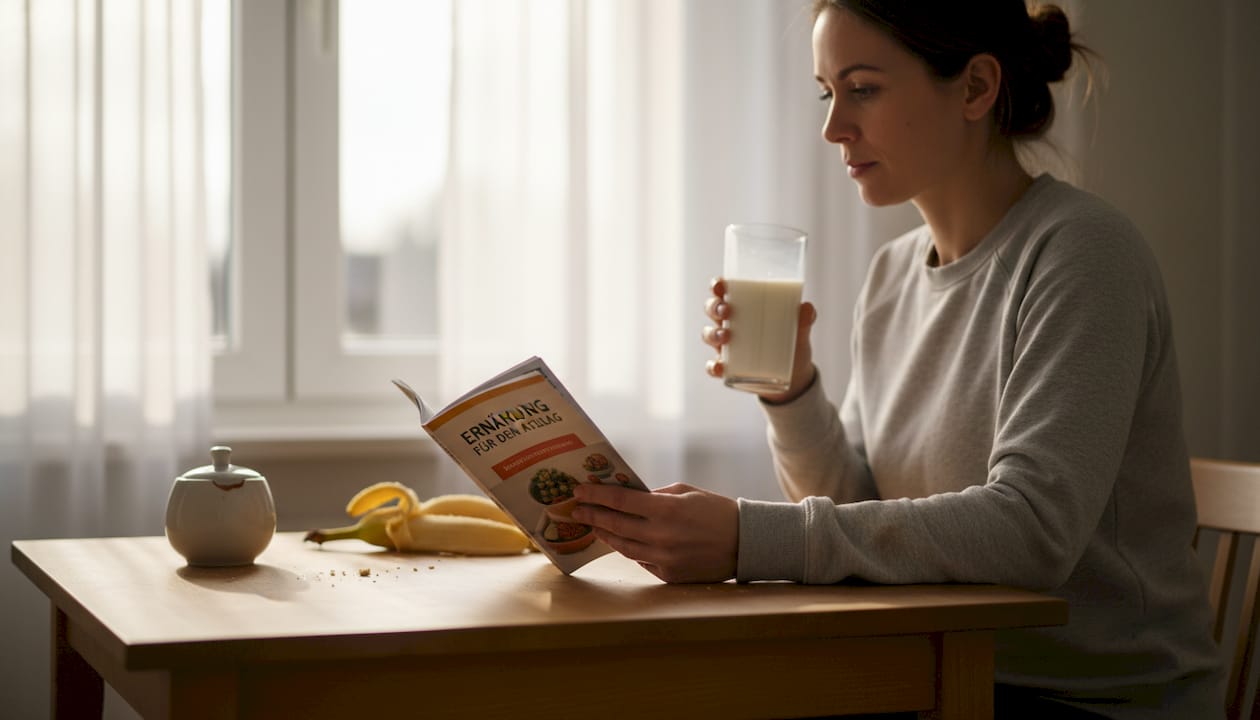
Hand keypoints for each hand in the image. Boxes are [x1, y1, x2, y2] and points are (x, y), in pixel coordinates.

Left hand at [570, 482, 737, 582]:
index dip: (596, 495)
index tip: (579, 491)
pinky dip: (628, 549)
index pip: (620, 501)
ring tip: (593, 526)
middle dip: (592, 515)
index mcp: (666, 510)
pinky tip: (618, 541)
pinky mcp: (668, 576)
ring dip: (605, 535)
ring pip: (623, 547)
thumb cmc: (716, 511)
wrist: (745, 543)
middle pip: (615, 525)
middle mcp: (661, 536)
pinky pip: (640, 561)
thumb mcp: (686, 492)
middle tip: (576, 509)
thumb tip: (627, 498)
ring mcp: (663, 559)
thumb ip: (655, 496)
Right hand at [702, 277, 818, 403]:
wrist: (794, 377)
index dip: (717, 286)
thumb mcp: (800, 332)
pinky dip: (713, 366)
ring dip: (712, 334)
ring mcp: (727, 347)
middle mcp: (730, 324)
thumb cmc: (793, 345)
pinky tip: (720, 367)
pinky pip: (713, 366)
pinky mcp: (728, 368)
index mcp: (744, 309)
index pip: (724, 292)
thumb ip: (804, 320)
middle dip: (714, 308)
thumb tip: (807, 308)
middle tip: (726, 311)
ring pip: (709, 335)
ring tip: (725, 337)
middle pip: (712, 310)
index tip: (720, 285)